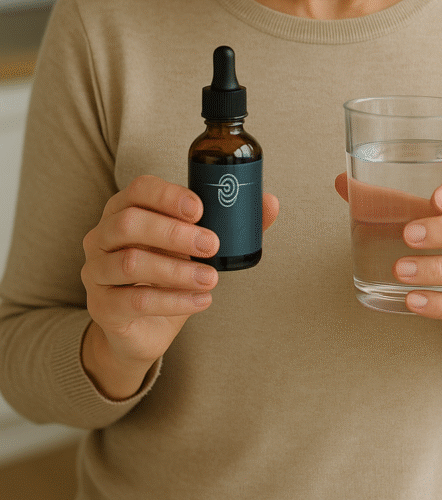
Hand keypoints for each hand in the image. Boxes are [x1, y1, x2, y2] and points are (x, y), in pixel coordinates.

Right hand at [81, 175, 278, 398]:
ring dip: (177, 270)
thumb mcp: (196, 247)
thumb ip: (230, 224)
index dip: (168, 195)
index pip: (138, 189)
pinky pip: (135, 301)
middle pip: (129, 223)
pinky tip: (200, 301)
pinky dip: (173, 300)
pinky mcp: (101, 306)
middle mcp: (101, 235)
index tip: (201, 209)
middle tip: (212, 244)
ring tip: (211, 280)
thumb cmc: (168, 274)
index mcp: (124, 208)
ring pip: (132, 262)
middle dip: (175, 232)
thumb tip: (270, 202)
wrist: (142, 328)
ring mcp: (96, 271)